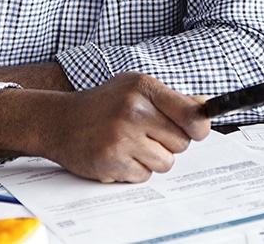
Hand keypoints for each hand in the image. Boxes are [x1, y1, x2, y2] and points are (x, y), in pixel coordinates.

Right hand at [0, 72, 210, 182]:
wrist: (58, 121)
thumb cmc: (103, 104)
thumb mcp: (134, 88)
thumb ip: (171, 98)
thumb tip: (205, 106)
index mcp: (143, 87)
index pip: (191, 113)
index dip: (199, 127)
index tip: (199, 131)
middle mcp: (133, 110)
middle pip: (181, 143)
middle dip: (169, 142)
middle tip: (147, 134)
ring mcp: (121, 137)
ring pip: (165, 162)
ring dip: (153, 159)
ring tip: (131, 145)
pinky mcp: (111, 161)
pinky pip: (143, 176)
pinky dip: (134, 170)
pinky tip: (118, 156)